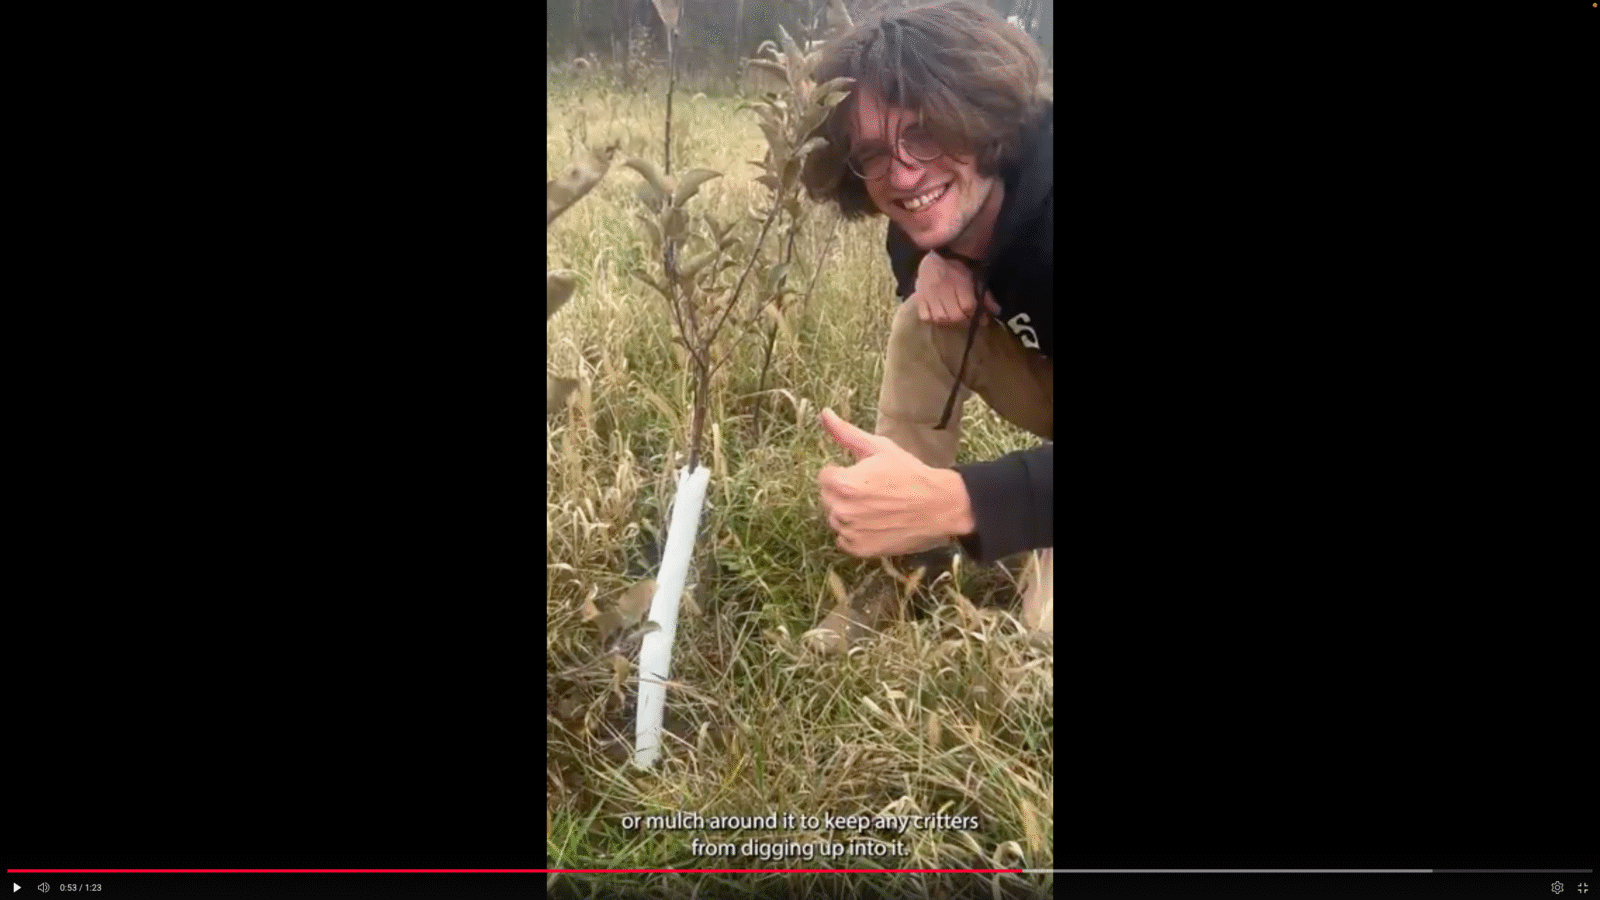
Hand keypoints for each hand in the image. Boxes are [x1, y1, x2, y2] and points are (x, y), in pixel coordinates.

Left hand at [817, 408, 974, 556]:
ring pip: (836, 519)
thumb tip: (824, 414)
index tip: (865, 475)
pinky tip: (876, 523)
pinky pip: (845, 540)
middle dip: (844, 493)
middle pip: (828, 498)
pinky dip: (856, 533)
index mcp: (842, 483)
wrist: (938, 505)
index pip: (825, 477)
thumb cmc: (909, 473)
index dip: (845, 473)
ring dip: (850, 513)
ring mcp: (851, 533)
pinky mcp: (860, 550)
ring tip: (876, 507)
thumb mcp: (878, 448)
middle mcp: (841, 511)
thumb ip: (846, 433)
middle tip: (873, 491)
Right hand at [913, 251, 1000, 324]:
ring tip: (952, 317)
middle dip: (963, 319)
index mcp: (960, 283)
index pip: (968, 306)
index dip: (974, 314)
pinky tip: (938, 314)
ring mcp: (929, 295)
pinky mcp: (919, 297)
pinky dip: (932, 318)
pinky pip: (925, 315)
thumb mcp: (976, 278)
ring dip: (948, 321)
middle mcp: (943, 290)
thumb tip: (996, 312)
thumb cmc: (959, 266)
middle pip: (954, 315)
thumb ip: (986, 296)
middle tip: (965, 317)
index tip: (977, 314)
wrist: (936, 254)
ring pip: (940, 318)